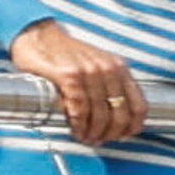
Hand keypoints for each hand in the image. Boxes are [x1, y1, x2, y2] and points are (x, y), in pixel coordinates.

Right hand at [9, 16, 148, 148]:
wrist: (36, 34)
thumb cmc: (62, 53)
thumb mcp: (94, 65)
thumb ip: (106, 85)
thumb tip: (112, 117)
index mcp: (118, 67)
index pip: (139, 105)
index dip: (133, 126)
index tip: (123, 137)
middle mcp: (108, 68)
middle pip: (121, 113)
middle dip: (111, 133)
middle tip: (100, 141)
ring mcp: (89, 71)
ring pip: (101, 114)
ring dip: (94, 132)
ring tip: (86, 139)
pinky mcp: (69, 75)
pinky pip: (80, 108)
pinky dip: (79, 124)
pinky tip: (76, 130)